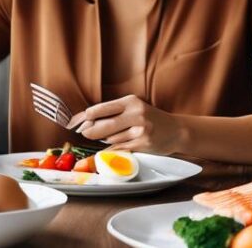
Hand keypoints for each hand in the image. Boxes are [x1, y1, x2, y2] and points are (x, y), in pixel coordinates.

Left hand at [67, 95, 184, 154]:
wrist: (176, 130)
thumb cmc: (150, 119)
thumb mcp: (135, 108)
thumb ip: (114, 113)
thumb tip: (85, 120)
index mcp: (130, 101)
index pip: (101, 108)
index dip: (85, 117)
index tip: (75, 122)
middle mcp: (135, 114)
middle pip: (102, 125)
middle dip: (89, 131)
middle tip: (83, 133)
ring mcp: (139, 130)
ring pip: (110, 139)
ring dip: (104, 141)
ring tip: (106, 138)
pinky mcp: (142, 144)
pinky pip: (119, 149)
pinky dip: (110, 151)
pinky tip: (107, 151)